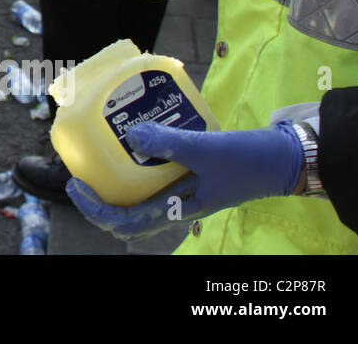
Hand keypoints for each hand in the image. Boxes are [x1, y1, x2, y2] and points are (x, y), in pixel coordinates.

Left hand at [65, 121, 303, 239]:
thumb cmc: (247, 161)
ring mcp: (179, 191)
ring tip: (97, 156)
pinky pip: (152, 174)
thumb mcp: (205, 149)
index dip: (94, 209)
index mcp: (176, 210)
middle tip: (78, 173)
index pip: (124, 223)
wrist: (282, 159)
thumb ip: (170, 143)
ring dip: (113, 180)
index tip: (75, 185)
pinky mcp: (186, 175)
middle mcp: (173, 205)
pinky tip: (132, 139)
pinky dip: (137, 161)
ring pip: (136, 195)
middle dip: (97, 198)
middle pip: (124, 214)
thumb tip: (132, 134)